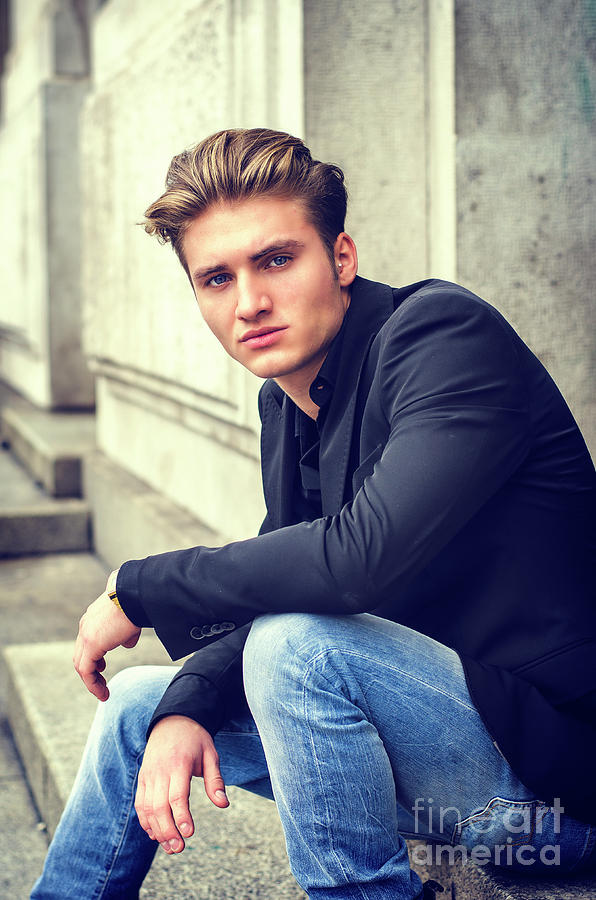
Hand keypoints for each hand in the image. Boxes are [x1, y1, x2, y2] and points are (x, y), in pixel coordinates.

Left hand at [73, 592, 140, 699]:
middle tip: (100, 682)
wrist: (135, 593)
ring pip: (81, 664)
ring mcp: (86, 635)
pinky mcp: (92, 644)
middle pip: (80, 654)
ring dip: (91, 680)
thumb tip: (126, 644)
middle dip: (90, 670)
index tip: (103, 667)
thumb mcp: (129, 619)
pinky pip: (86, 670)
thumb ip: (125, 634)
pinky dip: (92, 684)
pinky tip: (103, 693)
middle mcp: (86, 626)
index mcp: (93, 618)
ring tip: (102, 692)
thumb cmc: (137, 602)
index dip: (93, 657)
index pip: (87, 642)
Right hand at [135, 715, 228, 853]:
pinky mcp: (142, 778)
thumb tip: (223, 804)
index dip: (181, 817)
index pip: (177, 795)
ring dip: (156, 830)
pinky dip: (145, 821)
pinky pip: (140, 804)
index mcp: (179, 764)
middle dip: (168, 830)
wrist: (172, 721)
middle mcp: (160, 771)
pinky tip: (155, 834)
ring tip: (170, 847)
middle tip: (179, 848)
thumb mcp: (211, 754)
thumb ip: (215, 780)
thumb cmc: (195, 740)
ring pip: (147, 808)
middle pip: (159, 806)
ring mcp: (148, 775)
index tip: (189, 833)